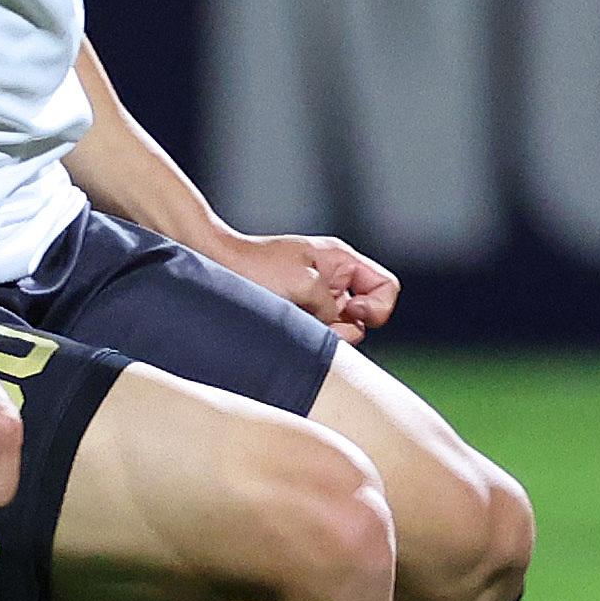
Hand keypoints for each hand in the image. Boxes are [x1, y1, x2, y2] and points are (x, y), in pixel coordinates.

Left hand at [220, 232, 399, 342]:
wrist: (213, 264)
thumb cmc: (254, 265)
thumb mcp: (304, 281)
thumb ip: (332, 307)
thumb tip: (340, 329)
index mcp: (341, 261)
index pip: (386, 287)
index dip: (378, 306)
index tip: (351, 310)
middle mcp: (332, 282)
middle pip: (365, 316)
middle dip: (346, 327)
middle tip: (318, 323)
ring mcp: (315, 301)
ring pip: (340, 331)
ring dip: (325, 335)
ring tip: (296, 326)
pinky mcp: (297, 316)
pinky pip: (318, 336)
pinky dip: (309, 339)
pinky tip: (287, 332)